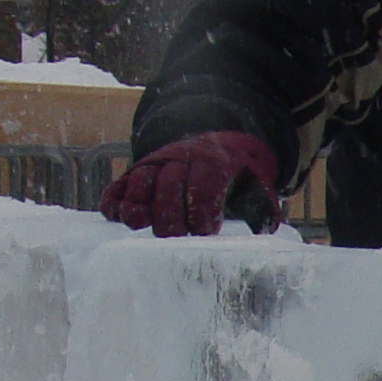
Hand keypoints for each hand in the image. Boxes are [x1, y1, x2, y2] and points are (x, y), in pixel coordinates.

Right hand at [99, 131, 283, 237]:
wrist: (215, 143)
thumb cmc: (235, 173)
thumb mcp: (255, 181)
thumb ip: (263, 204)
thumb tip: (267, 225)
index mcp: (212, 163)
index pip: (204, 185)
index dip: (202, 209)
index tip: (203, 232)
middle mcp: (179, 160)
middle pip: (168, 185)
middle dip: (169, 212)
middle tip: (172, 237)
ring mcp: (154, 165)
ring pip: (140, 180)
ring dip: (137, 203)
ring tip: (137, 224)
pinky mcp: (135, 173)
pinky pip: (119, 184)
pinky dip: (114, 199)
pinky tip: (116, 216)